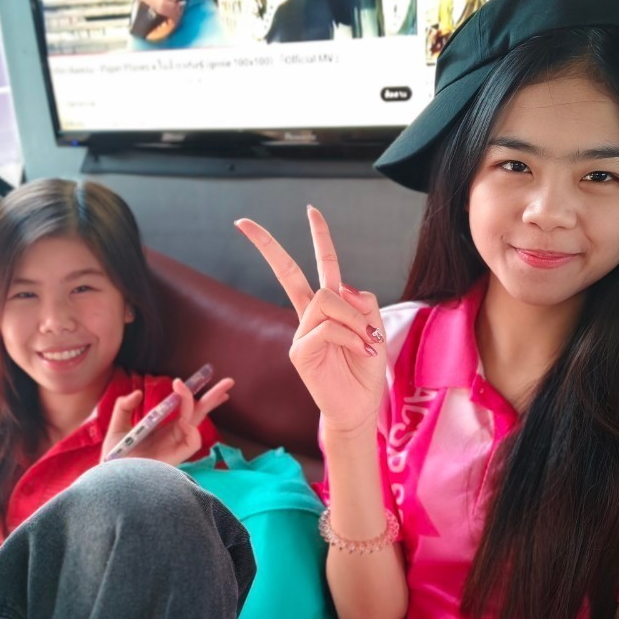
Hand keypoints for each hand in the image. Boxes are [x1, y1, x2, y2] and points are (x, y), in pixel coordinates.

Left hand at [102, 376, 233, 465]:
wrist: (112, 477)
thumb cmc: (115, 456)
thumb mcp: (116, 426)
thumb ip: (123, 407)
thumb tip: (138, 394)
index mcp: (162, 426)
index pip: (183, 408)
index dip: (193, 394)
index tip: (195, 379)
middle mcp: (172, 434)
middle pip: (198, 413)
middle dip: (213, 397)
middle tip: (228, 382)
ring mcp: (176, 445)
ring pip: (198, 423)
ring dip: (205, 406)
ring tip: (206, 391)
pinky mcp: (176, 457)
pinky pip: (193, 444)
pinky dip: (193, 431)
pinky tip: (186, 421)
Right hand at [147, 0, 183, 21]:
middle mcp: (163, 2)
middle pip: (175, 6)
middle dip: (179, 6)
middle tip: (182, 4)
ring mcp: (161, 8)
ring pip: (172, 12)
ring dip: (177, 11)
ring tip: (179, 9)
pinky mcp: (159, 11)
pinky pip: (169, 15)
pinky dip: (173, 14)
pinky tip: (175, 13)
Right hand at [235, 206, 386, 436]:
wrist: (358, 407)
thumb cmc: (365, 370)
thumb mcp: (375, 328)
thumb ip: (364, 303)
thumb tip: (344, 288)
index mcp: (328, 309)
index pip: (321, 267)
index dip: (318, 237)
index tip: (311, 210)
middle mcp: (310, 318)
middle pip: (289, 274)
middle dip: (267, 247)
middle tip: (243, 222)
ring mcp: (301, 334)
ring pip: (327, 299)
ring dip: (355, 318)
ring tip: (368, 342)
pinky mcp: (299, 352)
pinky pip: (328, 327)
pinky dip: (350, 335)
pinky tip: (361, 350)